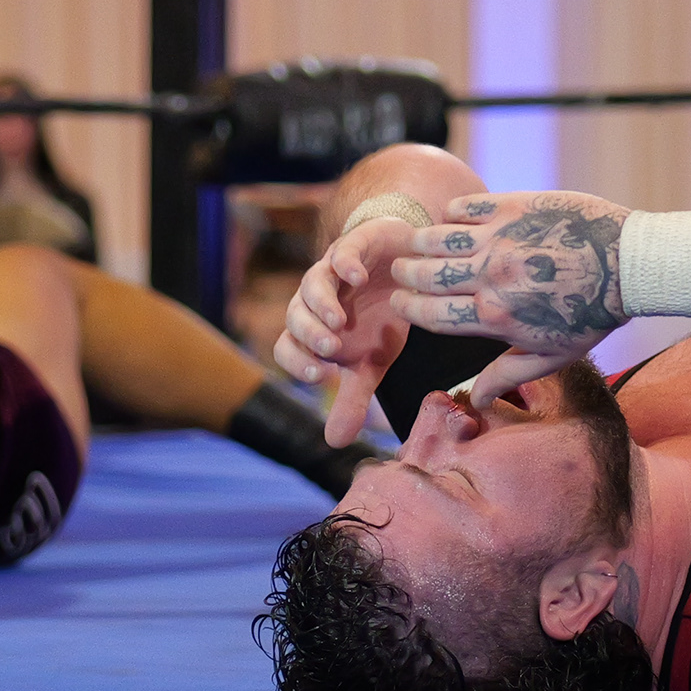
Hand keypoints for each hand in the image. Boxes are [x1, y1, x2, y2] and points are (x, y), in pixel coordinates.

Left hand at [274, 210, 415, 445]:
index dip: (297, 363)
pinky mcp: (355, 244)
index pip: (287, 348)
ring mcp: (332, 270)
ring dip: (322, 304)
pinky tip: (356, 278)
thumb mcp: (372, 362)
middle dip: (309, 335)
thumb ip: (352, 399)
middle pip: (294, 316)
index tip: (321, 378)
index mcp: (313, 330)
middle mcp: (315, 300)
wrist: (403, 264)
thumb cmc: (381, 316)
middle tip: (330, 352)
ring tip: (338, 322)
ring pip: (312, 284)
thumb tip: (336, 445)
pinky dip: (345, 263)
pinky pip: (341, 252)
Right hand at [387, 192, 635, 393]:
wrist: (627, 265)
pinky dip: (451, 212)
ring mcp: (499, 239)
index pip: (431, 315)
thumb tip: (476, 400)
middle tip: (399, 270)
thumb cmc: (592, 316)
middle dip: (405, 274)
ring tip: (413, 243)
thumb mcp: (552, 356)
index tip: (397, 302)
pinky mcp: (513, 206)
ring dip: (419, 241)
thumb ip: (507, 375)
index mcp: (493, 317)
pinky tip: (450, 217)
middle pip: (426, 275)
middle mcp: (489, 277)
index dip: (407, 309)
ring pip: (438, 238)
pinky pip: (466, 206)